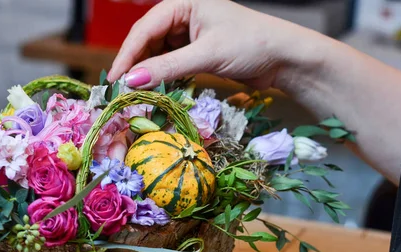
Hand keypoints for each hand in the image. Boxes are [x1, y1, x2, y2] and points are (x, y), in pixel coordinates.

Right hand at [107, 0, 324, 90]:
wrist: (285, 58)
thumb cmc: (251, 44)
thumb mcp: (207, 54)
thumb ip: (168, 67)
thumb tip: (132, 81)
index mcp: (184, 2)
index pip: (144, 28)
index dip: (127, 55)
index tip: (115, 79)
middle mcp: (184, 15)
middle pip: (148, 41)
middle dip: (135, 65)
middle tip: (122, 91)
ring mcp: (190, 34)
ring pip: (158, 54)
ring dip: (149, 74)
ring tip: (137, 94)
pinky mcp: (197, 51)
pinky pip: (171, 64)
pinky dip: (164, 78)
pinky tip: (157, 91)